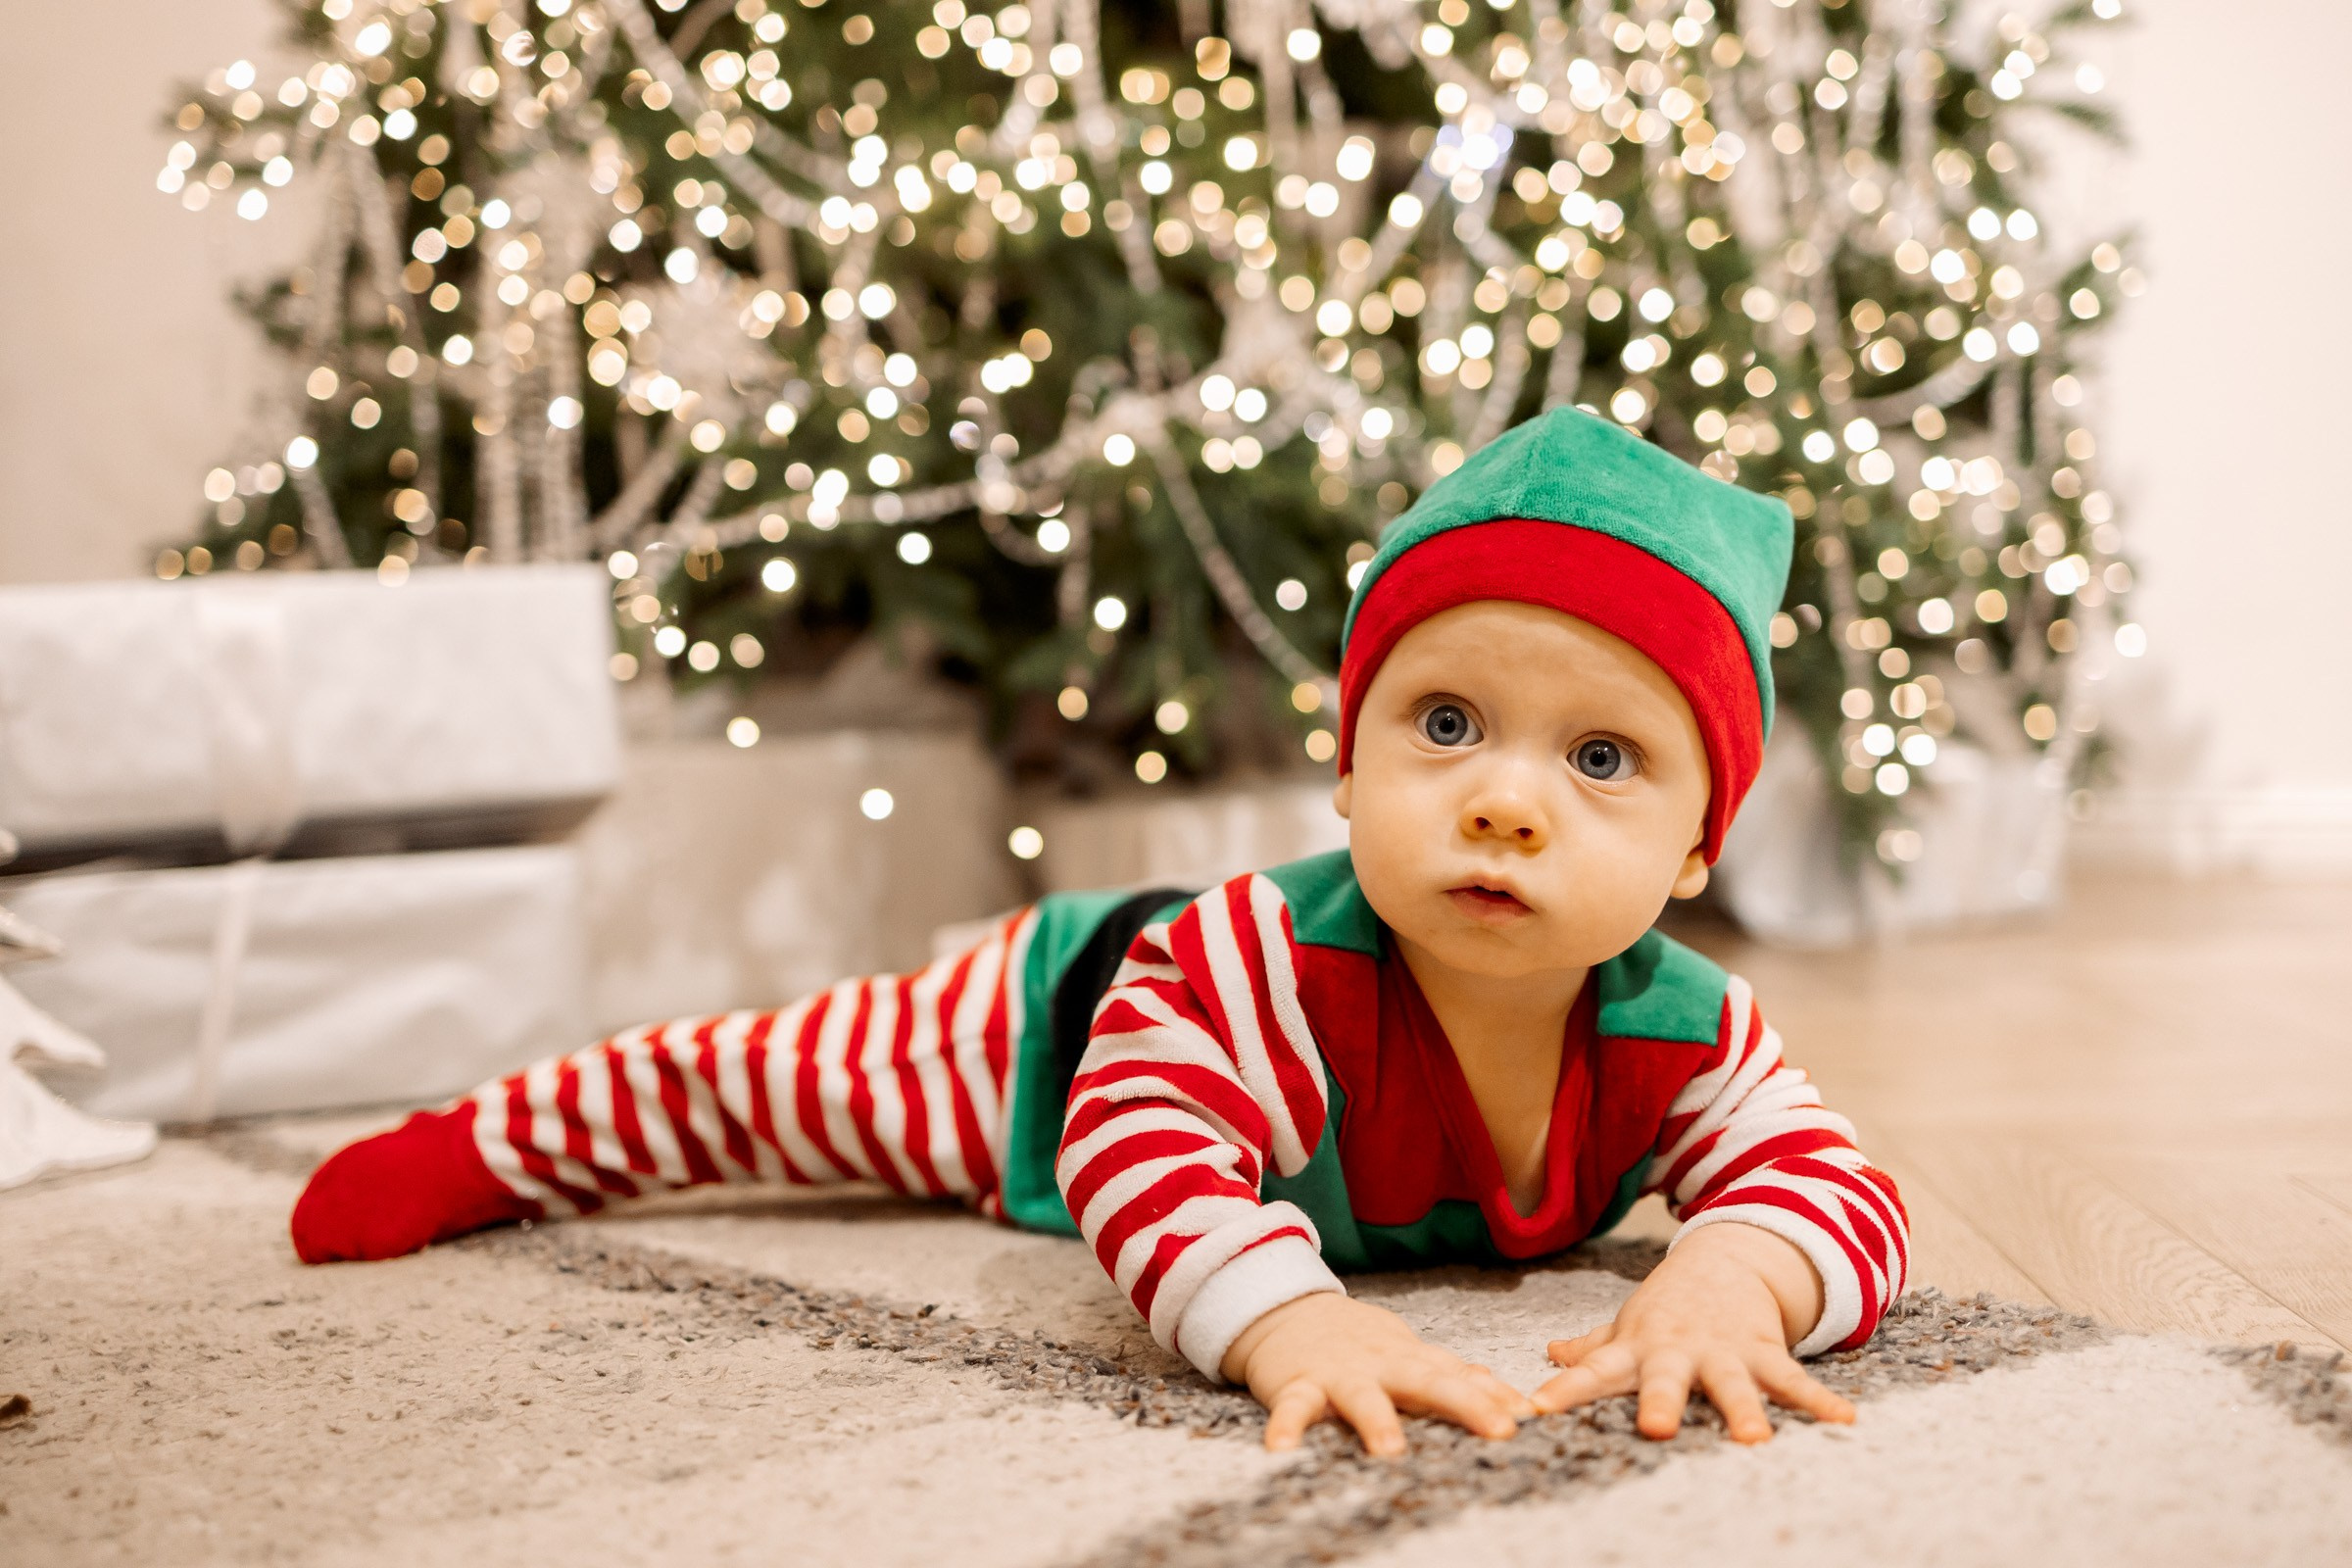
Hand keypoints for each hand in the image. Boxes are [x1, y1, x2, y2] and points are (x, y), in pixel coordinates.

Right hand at [1221, 1291, 1536, 1456]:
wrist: (1286, 1308)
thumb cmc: (1355, 1340)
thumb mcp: (1407, 1351)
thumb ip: (1451, 1373)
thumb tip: (1506, 1392)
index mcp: (1410, 1360)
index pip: (1460, 1377)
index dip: (1496, 1397)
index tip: (1533, 1416)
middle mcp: (1381, 1366)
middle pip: (1427, 1383)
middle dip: (1465, 1405)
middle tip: (1501, 1430)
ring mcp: (1339, 1374)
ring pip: (1361, 1397)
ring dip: (1376, 1422)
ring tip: (1392, 1450)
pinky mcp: (1296, 1384)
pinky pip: (1292, 1407)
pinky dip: (1286, 1427)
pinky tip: (1282, 1451)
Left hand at [1531, 1222, 1853, 1443]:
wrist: (1727, 1259)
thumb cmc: (1668, 1308)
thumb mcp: (1629, 1325)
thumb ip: (1593, 1347)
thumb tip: (1550, 1355)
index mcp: (1637, 1350)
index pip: (1592, 1372)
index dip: (1564, 1389)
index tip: (1538, 1407)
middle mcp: (1677, 1352)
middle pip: (1664, 1379)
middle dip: (1659, 1401)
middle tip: (1656, 1427)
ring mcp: (1723, 1352)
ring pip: (1732, 1385)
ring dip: (1743, 1410)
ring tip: (1755, 1439)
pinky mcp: (1764, 1352)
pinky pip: (1793, 1381)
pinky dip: (1818, 1402)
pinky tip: (1843, 1421)